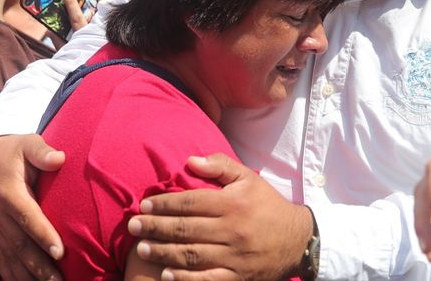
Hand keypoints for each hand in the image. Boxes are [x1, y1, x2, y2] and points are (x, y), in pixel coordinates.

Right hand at [0, 134, 65, 280]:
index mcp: (8, 192)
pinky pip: (1, 260)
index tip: (60, 252)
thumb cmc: (12, 152)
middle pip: (20, 244)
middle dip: (40, 265)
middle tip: (59, 280)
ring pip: (10, 257)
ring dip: (28, 275)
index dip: (43, 235)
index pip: (27, 216)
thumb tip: (59, 158)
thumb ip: (42, 151)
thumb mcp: (26, 143)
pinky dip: (13, 275)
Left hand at [127, 154, 312, 280]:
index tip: (144, 205)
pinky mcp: (238, 277)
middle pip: (186, 229)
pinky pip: (208, 280)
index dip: (164, 204)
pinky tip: (166, 274)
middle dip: (155, 227)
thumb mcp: (248, 178)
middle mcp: (232, 230)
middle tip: (133, 226)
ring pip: (192, 255)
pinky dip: (185, 278)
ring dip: (163, 252)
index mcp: (233, 203)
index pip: (191, 202)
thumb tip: (190, 161)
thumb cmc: (267, 205)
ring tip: (142, 248)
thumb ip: (220, 166)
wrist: (297, 240)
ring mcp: (235, 257)